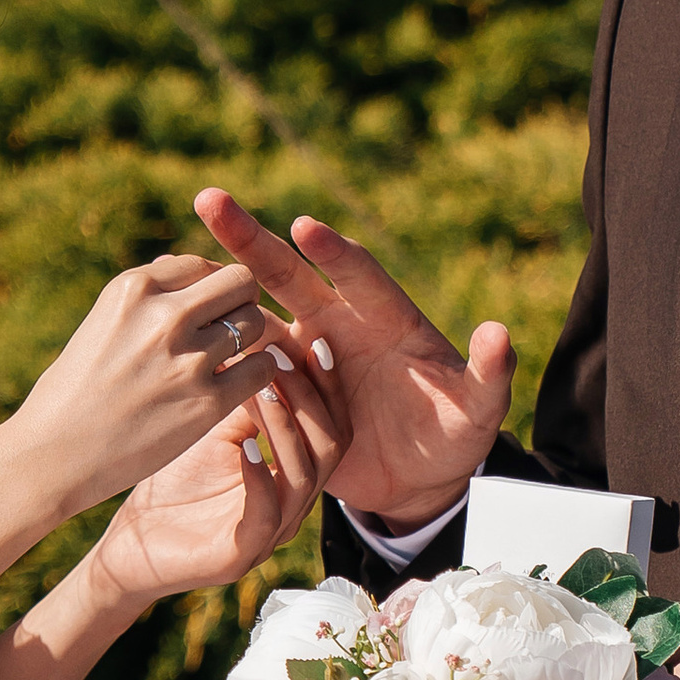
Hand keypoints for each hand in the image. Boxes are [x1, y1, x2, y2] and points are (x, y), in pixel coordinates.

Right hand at [15, 251, 271, 504]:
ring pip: (256, 323)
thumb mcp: (101, 325)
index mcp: (133, 288)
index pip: (199, 265)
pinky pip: (263, 368)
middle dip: (239, 303)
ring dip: (249, 340)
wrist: (50, 457)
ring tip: (228, 361)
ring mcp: (188, 360)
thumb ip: (147, 299)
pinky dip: (259, 374)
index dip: (206, 289)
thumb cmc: (70, 393)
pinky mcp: (207, 403)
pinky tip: (238, 386)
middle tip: (227, 331)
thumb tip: (190, 269)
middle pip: (240, 282)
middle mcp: (164, 316)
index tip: (200, 313)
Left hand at [94, 352, 349, 603]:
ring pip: (306, 476)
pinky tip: (244, 445)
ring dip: (286, 427)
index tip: (313, 340)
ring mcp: (272, 532)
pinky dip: (259, 475)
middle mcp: (295, 502)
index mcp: (297, 471)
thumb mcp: (216, 427)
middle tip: (279, 358)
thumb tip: (267, 338)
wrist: (131, 542)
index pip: (334, 423)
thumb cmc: (174, 479)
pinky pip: (267, 514)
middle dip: (310, 397)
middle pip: (333, 445)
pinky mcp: (241, 554)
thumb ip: (248, 395)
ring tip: (262, 389)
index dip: (330, 383)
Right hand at [194, 188, 513, 531]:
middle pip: (288, 274)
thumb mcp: (478, 409)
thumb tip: (498, 333)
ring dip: (223, 293)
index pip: (357, 273)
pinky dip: (221, 355)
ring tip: (180, 268)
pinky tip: (180, 340)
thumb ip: (489, 373)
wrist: (419, 478)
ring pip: (257, 315)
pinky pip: (247, 369)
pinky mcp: (283, 391)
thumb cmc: (455, 432)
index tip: (305, 230)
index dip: (333, 253)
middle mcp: (337, 323)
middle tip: (212, 201)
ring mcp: (305, 356)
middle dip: (251, 239)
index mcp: (385, 317)